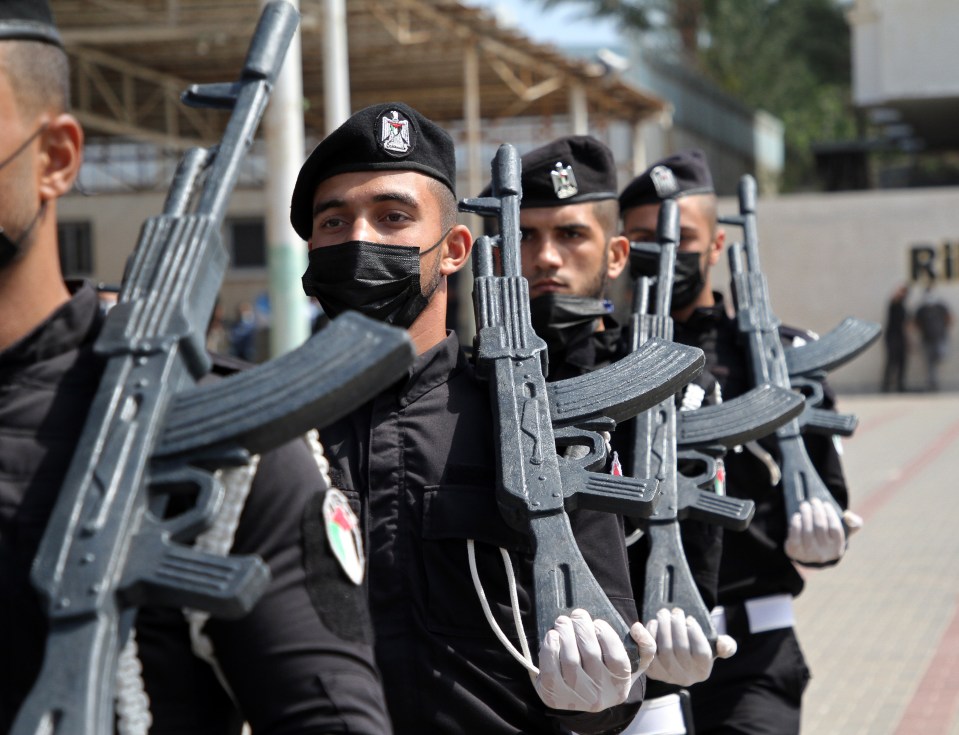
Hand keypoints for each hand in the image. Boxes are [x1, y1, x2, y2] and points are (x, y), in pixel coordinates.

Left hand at [534, 609, 655, 712]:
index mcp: (620, 685)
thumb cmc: (609, 672)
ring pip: (570, 661)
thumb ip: (645, 646)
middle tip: (577, 614)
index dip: (607, 636)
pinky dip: (549, 650)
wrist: (586, 698)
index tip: (598, 622)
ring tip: (563, 622)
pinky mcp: (554, 697)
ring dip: (565, 635)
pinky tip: (552, 637)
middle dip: (582, 628)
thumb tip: (636, 627)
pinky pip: (550, 672)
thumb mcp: (633, 664)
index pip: (617, 658)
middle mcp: (600, 695)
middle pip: (590, 655)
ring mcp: (576, 698)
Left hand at [644, 608, 736, 685]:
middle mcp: (686, 678)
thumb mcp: (713, 645)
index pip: (701, 653)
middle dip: (677, 625)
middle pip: (680, 649)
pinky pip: (649, 653)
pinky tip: (652, 623)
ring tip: (663, 614)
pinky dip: (649, 636)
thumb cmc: (696, 646)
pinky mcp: (652, 671)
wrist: (675, 655)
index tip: (690, 619)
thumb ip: (725, 645)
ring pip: (664, 650)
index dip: (695, 633)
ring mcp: (667, 676)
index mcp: (702, 671)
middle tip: (675, 611)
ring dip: (663, 628)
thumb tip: (724, 645)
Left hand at [784, 498, 853, 563]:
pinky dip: (795, 524)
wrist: (808, 555)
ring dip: (806, 514)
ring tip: (804, 505)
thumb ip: (853, 524)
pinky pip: (795, 536)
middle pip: (820, 527)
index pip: (835, 529)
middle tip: (813, 501)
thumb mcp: (842, 533)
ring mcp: (808, 553)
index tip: (825, 504)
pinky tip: (797, 516)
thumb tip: (848, 515)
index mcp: (836, 548)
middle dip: (817, 511)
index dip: (830, 514)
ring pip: (807, 530)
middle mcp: (823, 552)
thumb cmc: (827, 538)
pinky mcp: (795, 550)